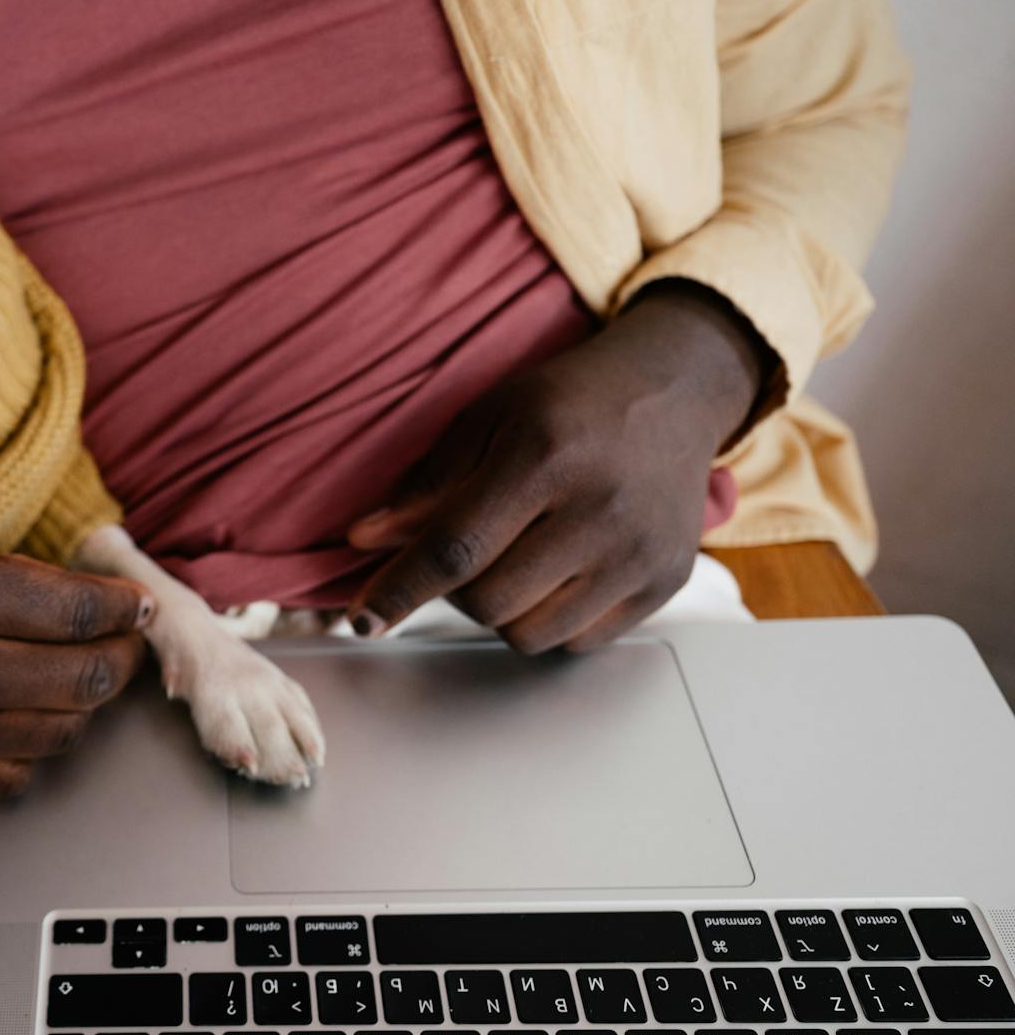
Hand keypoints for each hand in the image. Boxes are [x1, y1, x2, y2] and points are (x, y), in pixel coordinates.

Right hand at [0, 502, 153, 798]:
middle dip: (119, 661)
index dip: (123, 609)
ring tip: (79, 680)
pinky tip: (27, 722)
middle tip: (123, 644)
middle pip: (83, 683)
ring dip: (81, 708)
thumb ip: (8, 575)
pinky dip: (31, 753)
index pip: (79, 613)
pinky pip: (6, 780)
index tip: (134, 605)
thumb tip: (82, 600)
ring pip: (54, 737)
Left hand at [346, 281, 770, 652]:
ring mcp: (640, 553)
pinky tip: (556, 572)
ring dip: (500, 610)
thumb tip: (363, 540)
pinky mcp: (666, 583)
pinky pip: (577, 642)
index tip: (360, 618)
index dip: (398, 589)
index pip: (454, 548)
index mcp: (545, 456)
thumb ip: (425, 485)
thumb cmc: (569, 403)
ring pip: (529, 634)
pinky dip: (548, 620)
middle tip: (463, 552)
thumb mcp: (486, 419)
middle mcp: (601, 510)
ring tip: (513, 558)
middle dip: (453, 590)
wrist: (673, 392)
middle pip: (488, 601)